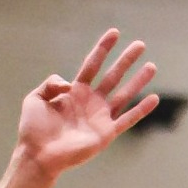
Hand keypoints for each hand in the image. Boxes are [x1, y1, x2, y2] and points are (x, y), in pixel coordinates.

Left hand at [18, 28, 158, 178]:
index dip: (103, 49)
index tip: (114, 33)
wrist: (38, 154)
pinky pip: (127, 119)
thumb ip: (51, 84)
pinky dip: (141, 109)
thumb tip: (70, 84)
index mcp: (74, 91)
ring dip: (138, 81)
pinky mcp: (106, 133)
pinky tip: (153, 98)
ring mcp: (100, 116)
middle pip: (112, 76)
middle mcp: (90, 101)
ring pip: (124, 94)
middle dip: (126, 60)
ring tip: (151, 66)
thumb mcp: (35, 98)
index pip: (92, 65)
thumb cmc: (34, 128)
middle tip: (140, 44)